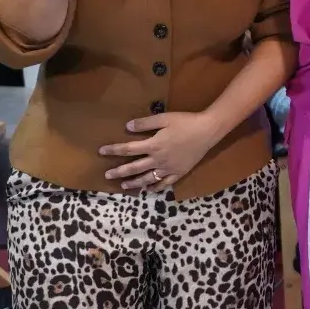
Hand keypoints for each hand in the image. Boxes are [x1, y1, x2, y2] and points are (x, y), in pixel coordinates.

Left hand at [99, 111, 218, 191]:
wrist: (207, 131)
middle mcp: (158, 159)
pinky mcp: (178, 172)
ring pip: (147, 178)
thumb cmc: (185, 122)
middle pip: (134, 167)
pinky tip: (148, 190)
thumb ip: (145, 123)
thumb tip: (127, 127)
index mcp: (153, 145)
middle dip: (119, 172)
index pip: (128, 149)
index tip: (101, 151)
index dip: (113, 150)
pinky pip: (164, 183)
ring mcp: (168, 168)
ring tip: (124, 185)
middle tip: (107, 175)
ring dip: (134, 182)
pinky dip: (155, 188)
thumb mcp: (164, 118)